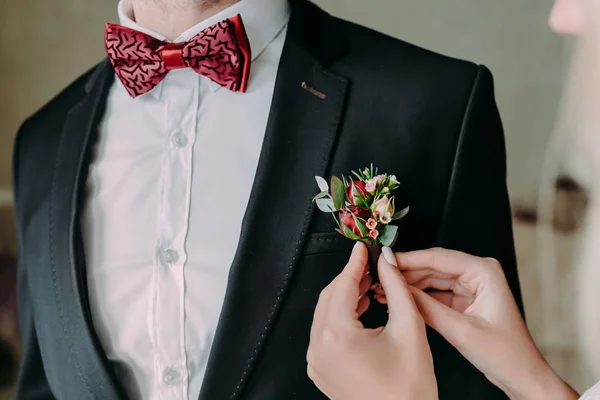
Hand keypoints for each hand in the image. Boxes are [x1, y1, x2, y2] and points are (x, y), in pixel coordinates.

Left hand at [307, 243, 437, 399]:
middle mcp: (318, 349)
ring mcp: (316, 362)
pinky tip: (359, 310)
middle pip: (330, 298)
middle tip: (371, 266)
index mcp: (336, 337)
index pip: (342, 286)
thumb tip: (386, 260)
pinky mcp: (320, 371)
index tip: (363, 247)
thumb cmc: (411, 386)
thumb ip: (396, 287)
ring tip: (369, 285)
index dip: (355, 263)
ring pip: (326, 314)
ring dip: (345, 297)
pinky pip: (325, 334)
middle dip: (350, 279)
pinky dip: (340, 318)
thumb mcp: (410, 329)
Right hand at [389, 248, 577, 399]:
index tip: (385, 259)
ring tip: (383, 289)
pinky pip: (436, 292)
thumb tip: (398, 289)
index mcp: (484, 271)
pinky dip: (418, 296)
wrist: (522, 376)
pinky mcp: (465, 299)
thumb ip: (427, 308)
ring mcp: (471, 285)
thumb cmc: (505, 354)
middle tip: (378, 276)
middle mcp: (478, 273)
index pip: (438, 258)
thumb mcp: (461, 331)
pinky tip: (400, 299)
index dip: (408, 259)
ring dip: (409, 284)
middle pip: (433, 265)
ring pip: (431, 278)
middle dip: (405, 272)